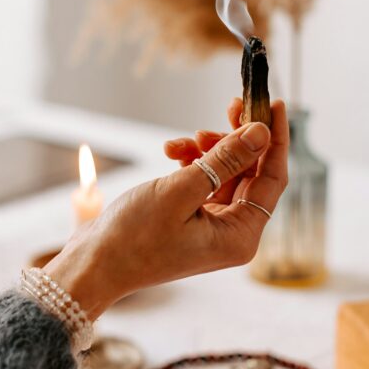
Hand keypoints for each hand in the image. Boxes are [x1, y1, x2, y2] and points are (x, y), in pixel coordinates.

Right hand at [43, 99, 287, 319]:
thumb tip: (261, 132)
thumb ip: (224, 161)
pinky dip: (192, 163)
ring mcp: (213, 227)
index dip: (276, 138)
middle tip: (230, 105)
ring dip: (207, 150)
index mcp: (240, 236)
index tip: (276, 103)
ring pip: (226, 173)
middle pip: (252, 173)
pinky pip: (205, 181)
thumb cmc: (132, 238)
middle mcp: (233, 233)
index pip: (273, 178)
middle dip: (237, 140)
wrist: (92, 265)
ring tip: (182, 141)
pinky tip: (172, 153)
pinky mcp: (192, 219)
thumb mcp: (181, 191)